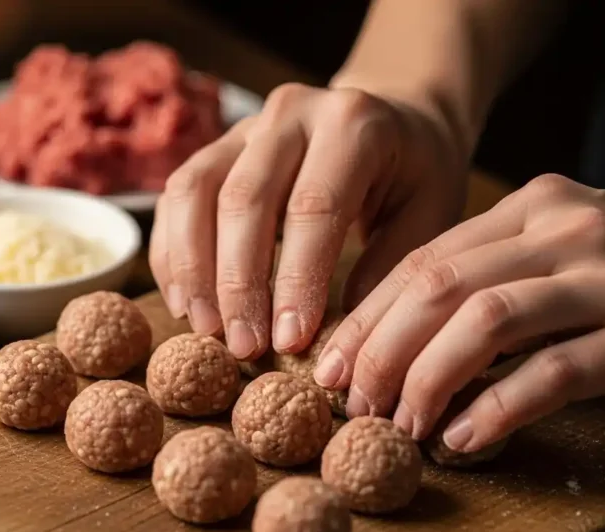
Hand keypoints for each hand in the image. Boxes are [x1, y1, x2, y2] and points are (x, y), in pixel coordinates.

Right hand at [149, 83, 465, 359]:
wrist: (394, 119)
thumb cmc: (416, 175)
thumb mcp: (431, 214)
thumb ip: (389, 268)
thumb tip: (338, 340)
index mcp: (354, 124)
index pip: (314, 205)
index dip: (297, 278)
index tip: (291, 340)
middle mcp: (291, 112)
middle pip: (244, 198)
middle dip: (239, 283)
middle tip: (244, 347)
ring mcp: (245, 126)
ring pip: (195, 191)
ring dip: (194, 268)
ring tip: (206, 329)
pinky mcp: (215, 146)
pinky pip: (177, 195)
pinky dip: (173, 251)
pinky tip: (185, 301)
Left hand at [318, 174, 604, 452]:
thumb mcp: (576, 249)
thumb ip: (502, 273)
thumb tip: (413, 333)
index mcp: (536, 208)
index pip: (424, 258)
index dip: (367, 315)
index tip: (331, 361)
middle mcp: (565, 232)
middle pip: (438, 285)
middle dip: (380, 348)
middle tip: (350, 400)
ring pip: (484, 323)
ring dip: (427, 379)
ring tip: (401, 424)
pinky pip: (553, 373)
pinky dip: (497, 408)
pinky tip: (464, 438)